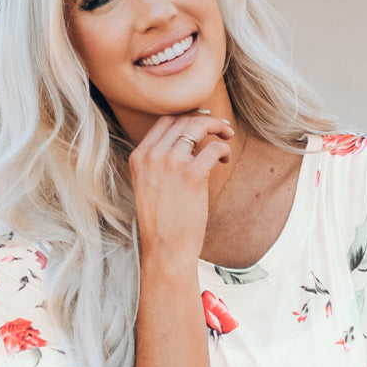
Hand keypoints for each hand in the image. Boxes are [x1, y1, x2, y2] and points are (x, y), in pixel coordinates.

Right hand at [129, 110, 234, 260]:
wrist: (165, 249)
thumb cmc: (162, 223)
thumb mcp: (149, 186)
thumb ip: (159, 163)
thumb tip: (188, 143)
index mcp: (139, 156)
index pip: (164, 121)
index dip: (186, 117)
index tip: (201, 123)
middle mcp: (152, 155)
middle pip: (182, 119)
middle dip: (205, 119)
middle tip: (220, 128)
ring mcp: (170, 163)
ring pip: (198, 126)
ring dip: (217, 127)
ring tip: (227, 135)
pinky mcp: (191, 174)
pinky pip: (213, 147)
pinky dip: (223, 148)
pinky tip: (225, 158)